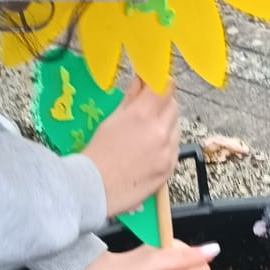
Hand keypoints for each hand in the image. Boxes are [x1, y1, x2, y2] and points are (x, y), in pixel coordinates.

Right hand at [82, 78, 180, 219]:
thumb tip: (141, 81)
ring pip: (175, 128)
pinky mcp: (170, 169)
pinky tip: (149, 151)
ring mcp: (168, 152)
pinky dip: (166, 145)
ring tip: (145, 135)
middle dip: (162, 104)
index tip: (155, 83)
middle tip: (148, 108)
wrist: (94, 188)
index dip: (161, 83)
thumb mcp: (113, 119)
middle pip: (173, 106)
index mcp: (143, 115)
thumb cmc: (98, 153)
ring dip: (165, 125)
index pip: (165, 87)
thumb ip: (132, 98)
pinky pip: (174, 149)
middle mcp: (160, 132)